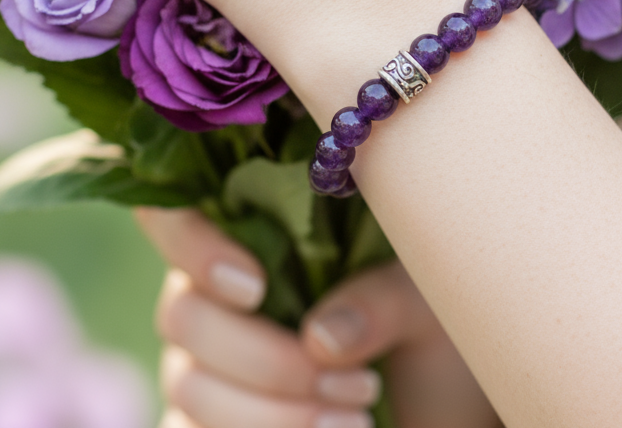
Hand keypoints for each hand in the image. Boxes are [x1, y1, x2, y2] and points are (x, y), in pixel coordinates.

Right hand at [137, 207, 502, 427]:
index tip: (254, 286)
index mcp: (254, 236)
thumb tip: (320, 339)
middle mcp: (216, 297)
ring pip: (189, 384)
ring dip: (270, 413)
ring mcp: (207, 366)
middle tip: (355, 382)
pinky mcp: (211, 423)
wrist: (448, 397)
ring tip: (357, 421)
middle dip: (266, 358)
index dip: (189, 243)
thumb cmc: (430, 326)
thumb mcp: (423, 299)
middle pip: (183, 314)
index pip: (173, 215)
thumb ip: (378, 299)